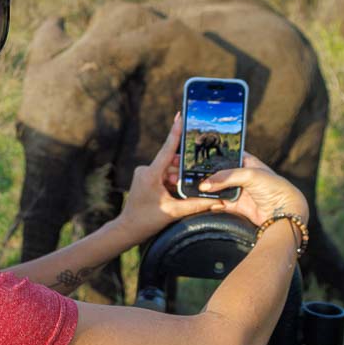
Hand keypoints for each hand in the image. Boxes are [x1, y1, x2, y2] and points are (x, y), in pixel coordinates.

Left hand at [115, 112, 221, 243]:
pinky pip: (164, 177)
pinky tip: (178, 193)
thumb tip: (217, 201)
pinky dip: (173, 184)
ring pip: (169, 172)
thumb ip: (196, 205)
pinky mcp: (145, 180)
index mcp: (151, 173)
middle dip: (184, 172)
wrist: (126, 229)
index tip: (180, 115)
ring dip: (179, 180)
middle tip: (198, 178)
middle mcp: (146, 170)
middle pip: (172, 164)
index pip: (167, 149)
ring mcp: (144, 174)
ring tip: (185, 193)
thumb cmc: (146, 220)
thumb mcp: (173, 212)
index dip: (176, 132)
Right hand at [198, 152, 309, 227]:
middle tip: (192, 175)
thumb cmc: (274, 187)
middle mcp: (241, 176)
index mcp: (247, 162)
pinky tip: (203, 201)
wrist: (284, 213)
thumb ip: (225, 177)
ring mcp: (238, 191)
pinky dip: (211, 203)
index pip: (227, 156)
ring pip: (217, 189)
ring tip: (194, 188)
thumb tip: (204, 184)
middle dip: (207, 176)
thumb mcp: (249, 175)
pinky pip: (219, 203)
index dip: (214, 156)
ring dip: (207, 190)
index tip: (198, 157)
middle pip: (218, 174)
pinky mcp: (236, 206)